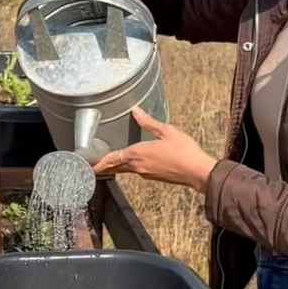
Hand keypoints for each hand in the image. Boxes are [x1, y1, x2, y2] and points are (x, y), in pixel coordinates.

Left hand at [92, 108, 217, 192]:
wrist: (197, 172)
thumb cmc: (184, 151)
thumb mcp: (167, 132)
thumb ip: (149, 122)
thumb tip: (135, 111)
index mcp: (138, 154)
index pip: (113, 158)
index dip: (100, 162)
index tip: (90, 165)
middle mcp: (138, 166)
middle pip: (116, 166)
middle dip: (104, 166)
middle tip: (93, 167)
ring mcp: (146, 173)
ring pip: (125, 170)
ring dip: (115, 167)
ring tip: (107, 164)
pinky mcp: (154, 176)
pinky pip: (136, 171)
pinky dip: (128, 168)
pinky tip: (131, 163)